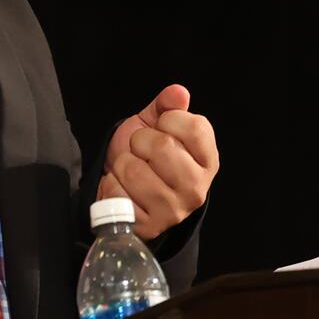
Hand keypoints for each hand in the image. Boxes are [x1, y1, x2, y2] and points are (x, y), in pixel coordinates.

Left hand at [98, 83, 218, 241]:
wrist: (124, 189)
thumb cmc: (144, 155)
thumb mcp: (154, 125)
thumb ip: (167, 106)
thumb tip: (178, 92)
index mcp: (208, 160)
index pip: (194, 126)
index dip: (168, 120)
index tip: (161, 129)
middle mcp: (197, 188)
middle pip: (162, 146)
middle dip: (140, 142)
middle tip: (141, 152)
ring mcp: (174, 211)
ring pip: (134, 170)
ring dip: (122, 165)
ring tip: (130, 171)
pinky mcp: (148, 226)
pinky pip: (117, 194)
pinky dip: (111, 186)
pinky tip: (122, 190)